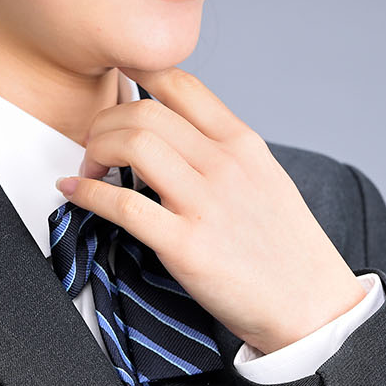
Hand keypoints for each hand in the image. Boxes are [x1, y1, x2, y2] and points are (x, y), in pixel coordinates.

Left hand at [55, 64, 366, 354]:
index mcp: (242, 144)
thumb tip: (174, 133)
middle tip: (94, 147)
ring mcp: (205, 204)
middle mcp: (224, 164)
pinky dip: (87, 194)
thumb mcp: (265, 179)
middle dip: (104, 123)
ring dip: (94, 151)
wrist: (311, 308)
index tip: (113, 92)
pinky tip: (74, 193)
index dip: (135, 77)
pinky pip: (123, 205)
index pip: (180, 83)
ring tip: (88, 171)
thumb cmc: (285, 250)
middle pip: (144, 110)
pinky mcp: (186, 245)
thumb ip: (222, 152)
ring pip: (132, 143)